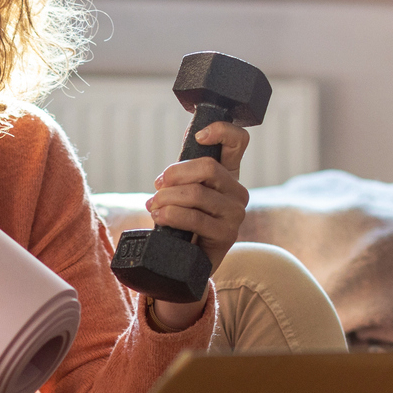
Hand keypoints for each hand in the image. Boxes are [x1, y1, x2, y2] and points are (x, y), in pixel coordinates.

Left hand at [144, 119, 249, 331]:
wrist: (186, 262)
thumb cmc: (183, 222)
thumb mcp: (184, 191)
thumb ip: (187, 169)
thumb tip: (182, 146)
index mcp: (229, 174)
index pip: (238, 141)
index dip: (221, 130)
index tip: (198, 136)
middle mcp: (238, 191)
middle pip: (208, 168)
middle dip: (175, 174)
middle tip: (158, 185)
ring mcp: (235, 214)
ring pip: (197, 194)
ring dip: (167, 199)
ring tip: (154, 206)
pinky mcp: (227, 235)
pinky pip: (195, 218)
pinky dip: (171, 216)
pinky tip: (160, 218)